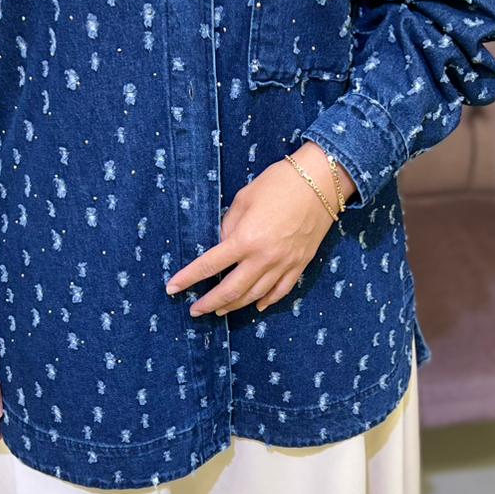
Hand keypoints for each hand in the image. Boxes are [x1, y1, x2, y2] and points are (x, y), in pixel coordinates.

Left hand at [165, 143, 354, 316]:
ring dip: (234, 305)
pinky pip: (281, 291)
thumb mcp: (244, 199)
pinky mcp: (300, 265)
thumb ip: (229, 226)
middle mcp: (263, 258)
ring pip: (255, 296)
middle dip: (209, 303)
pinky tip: (256, 306)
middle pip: (231, 290)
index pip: (209, 266)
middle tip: (195, 310)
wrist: (321, 182)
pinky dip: (266, 302)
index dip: (188, 279)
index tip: (172, 289)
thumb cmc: (279, 183)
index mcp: (245, 239)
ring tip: (220, 309)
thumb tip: (222, 246)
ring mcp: (284, 264)